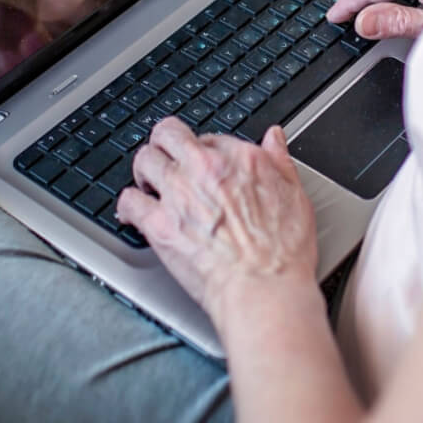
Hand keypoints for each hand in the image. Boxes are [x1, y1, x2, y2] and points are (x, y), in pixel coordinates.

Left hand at [117, 118, 318, 329]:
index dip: (204, 151)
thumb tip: (273, 139)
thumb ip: (280, 161)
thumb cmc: (282, 252)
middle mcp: (205, 169)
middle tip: (166, 159)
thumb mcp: (295, 195)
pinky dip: (128, 206)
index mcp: (239, 159)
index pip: (209, 138)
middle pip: (167, 135)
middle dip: (164, 144)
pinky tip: (133, 212)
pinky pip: (129, 201)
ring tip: (148, 182)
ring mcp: (178, 194)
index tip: (202, 164)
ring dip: (145, 170)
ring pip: (144, 160)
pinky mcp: (158, 225)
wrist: (264, 288)